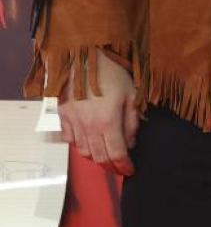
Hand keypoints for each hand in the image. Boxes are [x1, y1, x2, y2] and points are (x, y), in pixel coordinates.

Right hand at [58, 49, 139, 176]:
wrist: (85, 56)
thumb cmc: (113, 73)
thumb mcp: (133, 95)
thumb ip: (132, 122)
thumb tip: (130, 143)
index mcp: (108, 122)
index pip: (117, 153)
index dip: (124, 166)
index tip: (131, 170)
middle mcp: (88, 126)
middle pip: (99, 157)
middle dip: (111, 165)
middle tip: (120, 166)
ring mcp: (72, 121)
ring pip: (83, 151)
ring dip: (96, 157)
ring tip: (106, 155)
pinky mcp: (62, 115)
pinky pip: (69, 139)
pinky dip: (79, 145)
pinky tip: (89, 141)